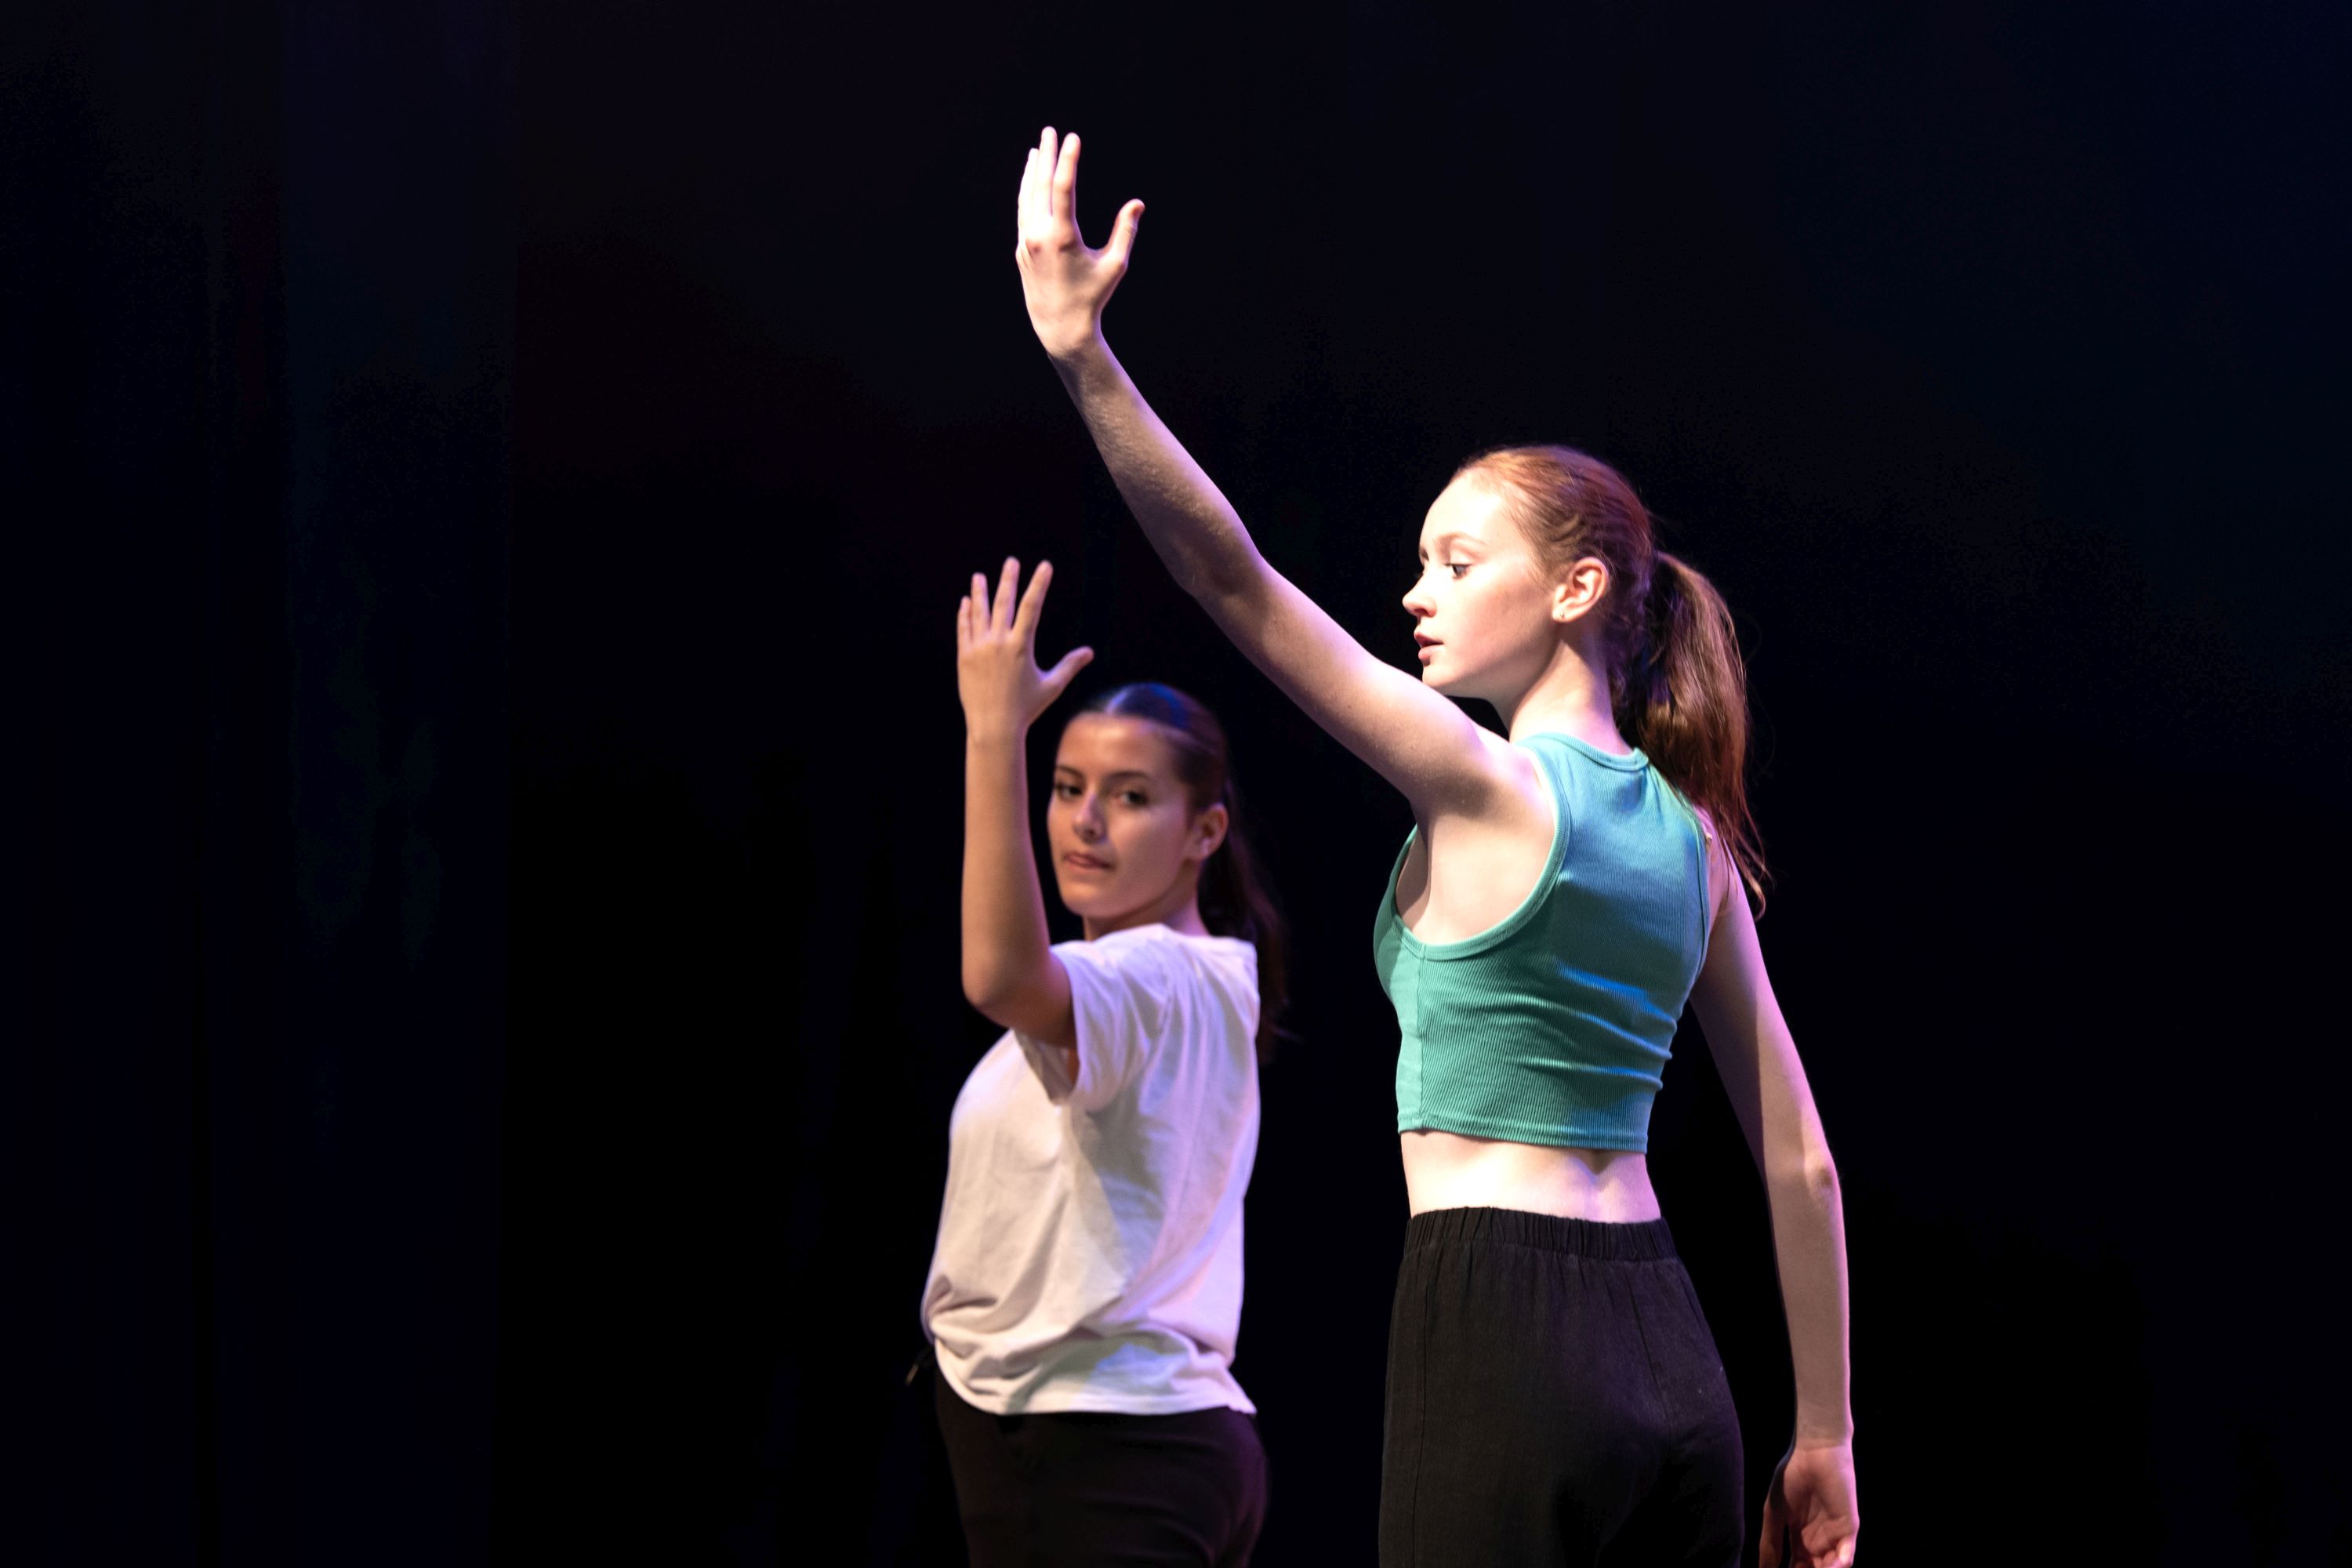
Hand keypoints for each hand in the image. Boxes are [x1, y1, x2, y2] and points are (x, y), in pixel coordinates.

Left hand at [957, 558, 1093, 740]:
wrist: (993, 727)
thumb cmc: (1026, 708)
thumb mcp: (1051, 686)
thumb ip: (1070, 666)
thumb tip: (1090, 652)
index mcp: (1020, 647)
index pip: (1032, 607)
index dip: (1039, 584)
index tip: (1044, 566)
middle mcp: (998, 643)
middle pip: (1004, 603)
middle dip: (1009, 580)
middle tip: (1012, 561)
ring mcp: (978, 649)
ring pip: (979, 613)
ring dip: (980, 593)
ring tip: (979, 576)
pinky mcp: (964, 657)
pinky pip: (964, 630)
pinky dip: (965, 615)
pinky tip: (966, 602)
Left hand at [1015, 127, 1142, 359]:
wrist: (1060, 327)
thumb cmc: (1093, 296)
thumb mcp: (1115, 265)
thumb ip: (1124, 231)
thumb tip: (1137, 202)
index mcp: (1062, 237)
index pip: (1062, 188)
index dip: (1068, 160)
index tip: (1072, 137)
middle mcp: (1039, 236)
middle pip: (1040, 186)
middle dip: (1048, 156)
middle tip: (1051, 130)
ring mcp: (1026, 243)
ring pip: (1027, 198)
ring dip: (1033, 172)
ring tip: (1038, 150)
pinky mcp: (1021, 250)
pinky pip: (1024, 213)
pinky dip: (1027, 194)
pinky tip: (1032, 182)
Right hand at [1761, 1438, 1857, 1567]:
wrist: (1814, 1452)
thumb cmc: (1791, 1477)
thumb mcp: (1774, 1513)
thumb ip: (1770, 1543)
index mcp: (1800, 1538)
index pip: (1796, 1567)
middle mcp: (1818, 1541)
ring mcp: (1835, 1537)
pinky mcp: (1849, 1529)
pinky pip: (1846, 1556)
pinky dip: (1837, 1566)